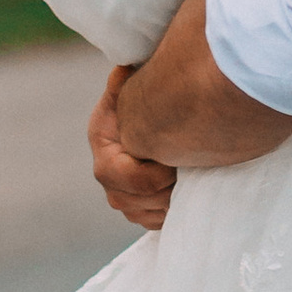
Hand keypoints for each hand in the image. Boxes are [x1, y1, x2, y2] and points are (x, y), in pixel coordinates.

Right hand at [89, 64, 176, 228]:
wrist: (154, 117)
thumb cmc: (143, 99)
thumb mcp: (131, 86)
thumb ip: (125, 81)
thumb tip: (123, 69)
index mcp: (103, 144)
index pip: (119, 174)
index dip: (150, 175)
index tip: (175, 163)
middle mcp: (107, 173)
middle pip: (127, 201)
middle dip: (160, 193)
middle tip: (187, 177)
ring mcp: (121, 193)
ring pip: (139, 215)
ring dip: (166, 205)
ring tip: (188, 186)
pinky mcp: (138, 206)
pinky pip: (151, 222)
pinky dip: (168, 214)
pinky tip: (185, 196)